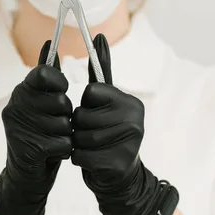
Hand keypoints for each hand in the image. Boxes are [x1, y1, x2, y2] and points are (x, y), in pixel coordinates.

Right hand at [0, 41, 72, 214]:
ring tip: (53, 140)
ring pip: (63, 123)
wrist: (26, 177)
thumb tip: (49, 43)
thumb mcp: (43, 103)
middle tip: (55, 125)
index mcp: (21, 91)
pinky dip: (64, 150)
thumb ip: (47, 76)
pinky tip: (53, 153)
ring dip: (66, 135)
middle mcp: (15, 106)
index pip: (45, 73)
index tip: (62, 91)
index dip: (59, 83)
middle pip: (60, 100)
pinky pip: (62, 142)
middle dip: (66, 115)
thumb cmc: (41, 136)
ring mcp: (18, 127)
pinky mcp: (27, 148)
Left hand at [71, 33, 178, 214]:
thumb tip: (100, 36)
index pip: (91, 92)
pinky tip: (93, 162)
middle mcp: (135, 119)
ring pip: (80, 136)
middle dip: (80, 127)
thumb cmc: (108, 135)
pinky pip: (81, 156)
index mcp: (131, 102)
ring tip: (94, 148)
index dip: (87, 105)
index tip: (96, 114)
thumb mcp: (107, 102)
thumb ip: (102, 70)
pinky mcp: (118, 164)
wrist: (119, 178)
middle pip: (82, 114)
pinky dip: (80, 160)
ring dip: (79, 144)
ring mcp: (129, 143)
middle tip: (94, 135)